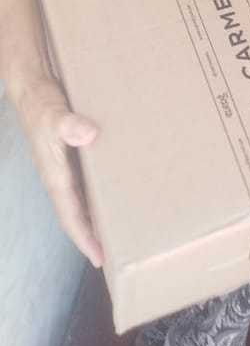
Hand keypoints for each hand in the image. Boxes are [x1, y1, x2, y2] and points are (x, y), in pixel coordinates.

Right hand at [17, 78, 102, 267]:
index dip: (83, 238)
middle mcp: (59, 178)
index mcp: (55, 177)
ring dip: (98, 218)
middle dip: (93, 236)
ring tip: (120, 232)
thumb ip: (69, 125)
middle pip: (77, 216)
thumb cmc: (42, 105)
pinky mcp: (72, 156)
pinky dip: (100, 195)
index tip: (99, 258)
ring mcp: (65, 169)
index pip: (70, 216)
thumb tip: (89, 135)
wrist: (33, 88)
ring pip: (83, 202)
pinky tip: (117, 194)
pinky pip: (87, 184)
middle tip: (117, 254)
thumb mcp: (54, 115)